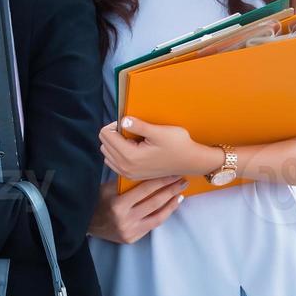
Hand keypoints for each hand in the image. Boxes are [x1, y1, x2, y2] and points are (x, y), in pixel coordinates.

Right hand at [89, 176, 186, 243]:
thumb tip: (148, 171)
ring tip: (180, 193)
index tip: (172, 172)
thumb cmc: (97, 201)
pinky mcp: (132, 238)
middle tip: (182, 181)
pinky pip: (152, 225)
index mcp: (117, 204)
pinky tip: (170, 206)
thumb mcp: (107, 188)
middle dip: (171, 190)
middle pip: (155, 202)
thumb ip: (126, 182)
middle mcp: (125, 219)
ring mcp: (130, 231)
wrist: (85, 223)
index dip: (161, 180)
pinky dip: (163, 214)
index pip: (145, 189)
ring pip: (158, 216)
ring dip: (171, 204)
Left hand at [99, 118, 221, 180]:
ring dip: (115, 144)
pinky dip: (118, 153)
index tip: (129, 123)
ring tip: (134, 140)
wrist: (191, 161)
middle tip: (132, 130)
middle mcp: (125, 168)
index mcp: (130, 156)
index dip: (115, 124)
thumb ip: (139, 126)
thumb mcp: (159, 132)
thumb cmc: (178, 145)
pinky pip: (113, 162)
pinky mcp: (132, 175)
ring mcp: (128, 173)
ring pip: (107, 153)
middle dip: (114, 134)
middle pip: (104, 144)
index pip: (105, 135)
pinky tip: (134, 149)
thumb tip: (123, 120)